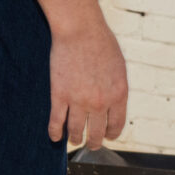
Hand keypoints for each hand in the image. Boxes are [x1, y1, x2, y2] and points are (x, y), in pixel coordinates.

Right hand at [47, 18, 128, 148]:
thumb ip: (117, 88)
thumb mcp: (119, 67)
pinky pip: (57, 122)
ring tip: (74, 140)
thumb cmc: (101, 43)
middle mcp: (101, 102)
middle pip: (97, 133)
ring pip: (76, 131)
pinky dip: (55, 133)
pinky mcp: (60, 96)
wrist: (80, 30)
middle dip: (94, 142)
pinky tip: (55, 137)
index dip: (111, 134)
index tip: (107, 136)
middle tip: (91, 144)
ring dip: (75, 139)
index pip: (116, 125)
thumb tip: (114, 103)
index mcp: (118, 95)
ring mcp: (79, 101)